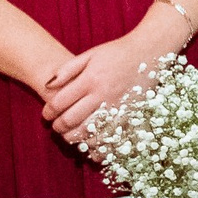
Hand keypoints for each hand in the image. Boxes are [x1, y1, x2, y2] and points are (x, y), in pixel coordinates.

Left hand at [43, 31, 166, 143]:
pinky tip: (91, 144)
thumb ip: (67, 70)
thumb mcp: (90, 54)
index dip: (48, 112)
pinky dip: (98, 145)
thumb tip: (47, 86)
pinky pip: (111, 137)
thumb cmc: (118, 52)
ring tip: (71, 134)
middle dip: (59, 127)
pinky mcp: (131, 114)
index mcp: (90, 80)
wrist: (151, 52)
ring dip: (75, 138)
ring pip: (89, 133)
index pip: (59, 103)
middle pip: (70, 121)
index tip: (47, 114)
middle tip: (57, 126)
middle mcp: (102, 95)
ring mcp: (118, 107)